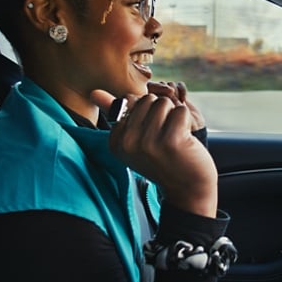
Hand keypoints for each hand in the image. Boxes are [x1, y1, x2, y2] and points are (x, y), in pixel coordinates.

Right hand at [90, 90, 216, 217]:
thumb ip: (118, 115)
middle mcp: (128, 142)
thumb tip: (94, 92)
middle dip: (160, 113)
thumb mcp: (136, 141)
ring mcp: (148, 142)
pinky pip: (180, 111)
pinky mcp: (171, 140)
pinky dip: (187, 121)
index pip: (130, 102)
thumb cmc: (164, 160)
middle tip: (165, 137)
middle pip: (148, 100)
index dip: (147, 114)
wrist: (187, 188)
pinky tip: (185, 140)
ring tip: (175, 138)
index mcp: (116, 141)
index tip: (151, 138)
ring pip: (163, 103)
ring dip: (174, 117)